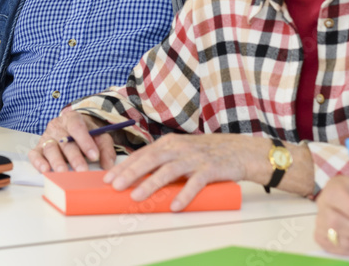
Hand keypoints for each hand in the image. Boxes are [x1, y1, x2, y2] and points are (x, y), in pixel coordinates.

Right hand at [28, 109, 116, 173]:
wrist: (72, 128)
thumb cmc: (86, 133)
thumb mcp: (99, 135)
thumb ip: (105, 148)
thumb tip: (108, 165)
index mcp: (72, 119)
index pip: (77, 127)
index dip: (85, 141)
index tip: (94, 156)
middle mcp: (57, 127)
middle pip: (65, 142)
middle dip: (74, 158)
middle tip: (82, 171)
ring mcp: (46, 137)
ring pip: (50, 149)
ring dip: (57, 162)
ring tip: (63, 173)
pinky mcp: (38, 148)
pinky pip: (34, 155)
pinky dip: (38, 163)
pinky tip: (45, 170)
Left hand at [101, 133, 260, 210]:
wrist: (240, 150)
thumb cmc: (207, 153)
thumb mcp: (182, 151)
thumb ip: (164, 160)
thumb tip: (140, 177)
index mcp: (169, 143)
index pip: (142, 154)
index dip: (125, 166)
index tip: (108, 178)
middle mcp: (179, 148)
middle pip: (150, 160)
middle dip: (130, 173)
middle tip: (115, 186)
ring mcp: (195, 158)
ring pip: (168, 171)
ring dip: (151, 184)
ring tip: (137, 197)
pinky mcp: (211, 169)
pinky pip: (195, 183)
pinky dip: (184, 195)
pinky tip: (174, 206)